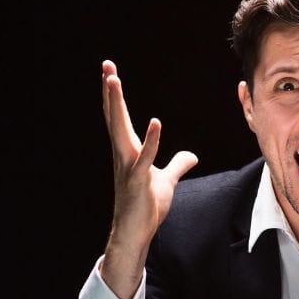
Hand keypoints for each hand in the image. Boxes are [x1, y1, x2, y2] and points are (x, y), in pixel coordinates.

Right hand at [100, 60, 198, 298]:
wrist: (137, 232)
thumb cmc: (147, 207)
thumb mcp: (167, 181)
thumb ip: (177, 165)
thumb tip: (191, 155)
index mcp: (129, 152)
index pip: (120, 118)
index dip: (115, 96)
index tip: (110, 73)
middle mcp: (124, 155)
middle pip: (115, 117)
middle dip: (111, 91)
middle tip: (107, 66)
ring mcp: (128, 167)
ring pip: (121, 131)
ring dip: (117, 106)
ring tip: (114, 81)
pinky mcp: (138, 182)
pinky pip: (144, 158)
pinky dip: (151, 141)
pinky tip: (156, 123)